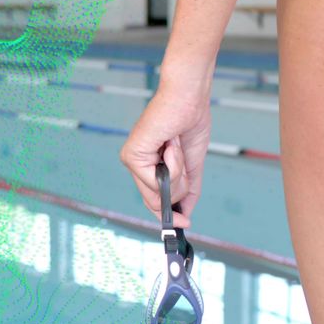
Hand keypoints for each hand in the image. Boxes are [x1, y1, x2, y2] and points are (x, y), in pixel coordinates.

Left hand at [119, 80, 211, 228]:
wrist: (189, 99)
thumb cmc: (189, 123)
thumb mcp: (192, 165)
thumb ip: (188, 189)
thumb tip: (185, 215)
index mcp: (147, 166)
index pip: (153, 201)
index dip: (168, 215)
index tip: (183, 224)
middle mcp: (135, 165)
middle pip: (156, 201)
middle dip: (178, 187)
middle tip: (181, 158)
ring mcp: (131, 161)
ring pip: (159, 193)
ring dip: (179, 173)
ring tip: (176, 147)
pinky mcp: (131, 156)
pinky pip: (157, 180)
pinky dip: (173, 164)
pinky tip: (171, 145)